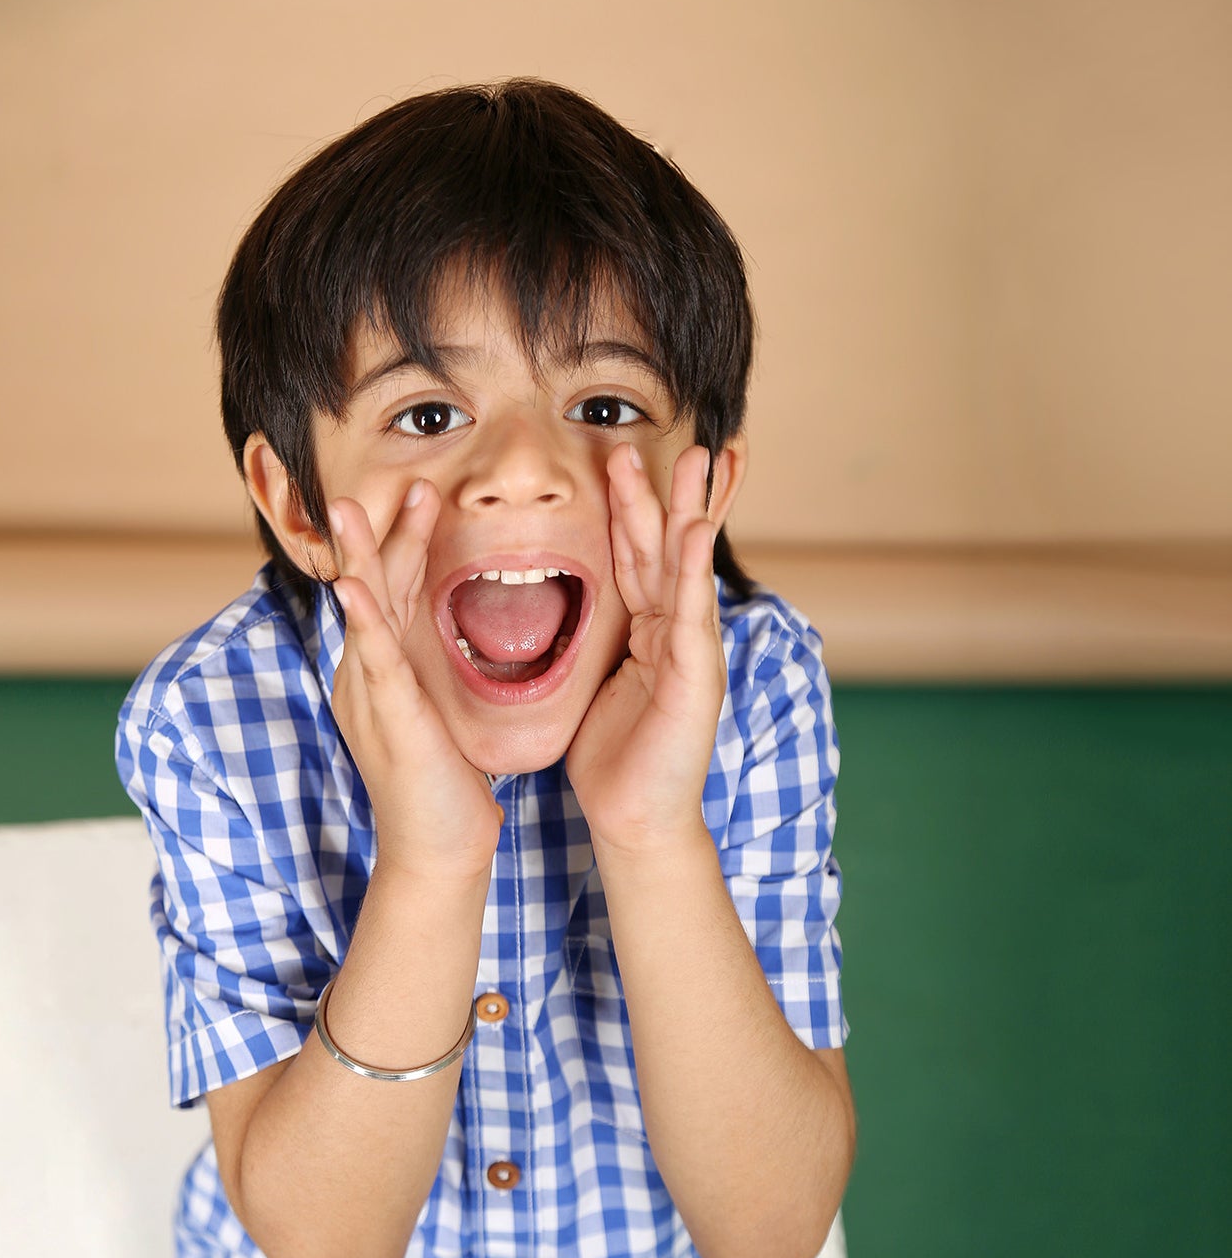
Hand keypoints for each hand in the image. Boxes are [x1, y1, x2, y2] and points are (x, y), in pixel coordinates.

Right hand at [329, 482, 501, 880]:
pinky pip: (373, 662)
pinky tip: (353, 587)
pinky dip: (362, 621)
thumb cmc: (447, 787)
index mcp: (382, 673)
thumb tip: (459, 637)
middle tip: (394, 482)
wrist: (440, 851)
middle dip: (381, 534)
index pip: (391, 594)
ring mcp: (370, 698)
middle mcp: (367, 678)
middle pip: (374, 590)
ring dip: (359, 558)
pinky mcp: (387, 721)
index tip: (425, 498)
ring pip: (364, 614)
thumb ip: (438, 673)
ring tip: (350, 509)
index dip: (403, 545)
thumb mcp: (440, 714)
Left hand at [566, 444, 725, 855]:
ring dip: (689, 511)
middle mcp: (672, 633)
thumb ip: (590, 646)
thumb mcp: (592, 687)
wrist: (635, 819)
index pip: (635, 558)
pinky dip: (691, 570)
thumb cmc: (613, 759)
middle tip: (665, 439)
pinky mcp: (696, 677)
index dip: (628, 509)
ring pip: (685, 568)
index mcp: (645, 633)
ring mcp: (690, 652)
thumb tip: (559, 617)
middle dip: (664, 493)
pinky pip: (690, 613)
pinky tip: (693, 531)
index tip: (617, 459)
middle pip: (663, 549)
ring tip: (697, 460)